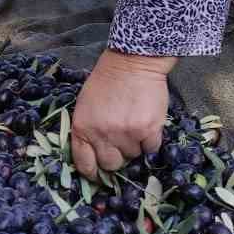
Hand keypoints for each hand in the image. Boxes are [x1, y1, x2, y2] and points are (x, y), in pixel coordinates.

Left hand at [71, 49, 173, 177]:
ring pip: (133, 156)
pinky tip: (148, 125)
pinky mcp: (148, 130)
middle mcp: (103, 134)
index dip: (92, 172)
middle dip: (117, 157)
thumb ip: (87, 130)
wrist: (133, 61)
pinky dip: (151, 141)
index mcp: (83, 128)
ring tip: (135, 125)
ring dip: (135, 146)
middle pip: (111, 165)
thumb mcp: (85, 105)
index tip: (98, 173)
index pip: (84, 164)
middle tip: (121, 142)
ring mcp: (126, 134)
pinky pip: (151, 149)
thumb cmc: (107, 81)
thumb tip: (95, 156)